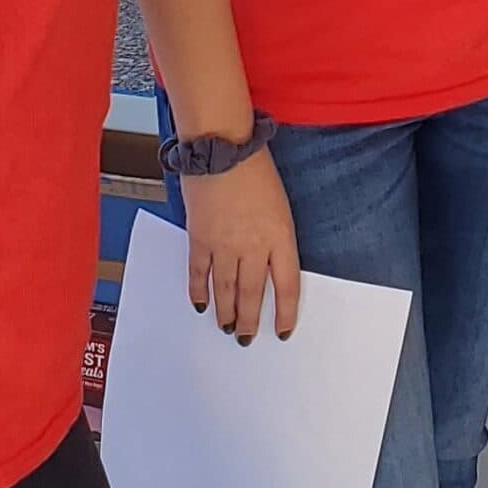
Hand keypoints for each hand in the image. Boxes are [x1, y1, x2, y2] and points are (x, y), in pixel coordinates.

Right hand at [179, 148, 301, 344]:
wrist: (221, 149)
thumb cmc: (255, 171)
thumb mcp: (280, 207)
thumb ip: (276, 238)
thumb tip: (269, 266)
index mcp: (281, 237)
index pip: (287, 286)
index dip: (286, 313)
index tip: (283, 331)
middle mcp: (253, 246)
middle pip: (254, 294)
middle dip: (250, 320)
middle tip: (247, 338)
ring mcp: (224, 244)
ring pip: (226, 290)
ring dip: (226, 313)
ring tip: (227, 328)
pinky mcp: (200, 238)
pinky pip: (199, 273)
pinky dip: (199, 292)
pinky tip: (201, 304)